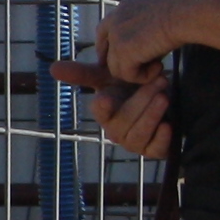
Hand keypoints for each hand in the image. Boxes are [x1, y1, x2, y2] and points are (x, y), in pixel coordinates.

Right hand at [47, 59, 172, 160]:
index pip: (99, 111)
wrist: (162, 99)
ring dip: (151, 115)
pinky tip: (168, 125)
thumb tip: (51, 68)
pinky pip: (155, 149)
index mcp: (104, 113)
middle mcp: (116, 131)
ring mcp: (134, 143)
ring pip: (138, 134)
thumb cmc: (131, 88)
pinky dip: (161, 138)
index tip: (105, 98)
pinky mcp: (154, 150)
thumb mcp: (110, 76)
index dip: (102, 107)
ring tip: (165, 96)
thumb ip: (83, 73)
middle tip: (159, 80)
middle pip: (124, 122)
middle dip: (141, 101)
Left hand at [86, 0, 193, 83]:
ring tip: (159, 66)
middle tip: (140, 70)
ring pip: (117, 68)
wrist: (186, 11)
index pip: (103, 32)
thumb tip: (148, 37)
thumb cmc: (182, 8)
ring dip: (137, 71)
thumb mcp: (156, 11)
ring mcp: (116, 38)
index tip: (122, 58)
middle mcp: (114, 23)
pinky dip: (144, 77)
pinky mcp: (124, 53)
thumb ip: (144, 23)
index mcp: (121, 10)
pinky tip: (159, 68)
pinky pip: (128, 75)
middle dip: (119, 64)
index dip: (109, 48)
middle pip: (105, 52)